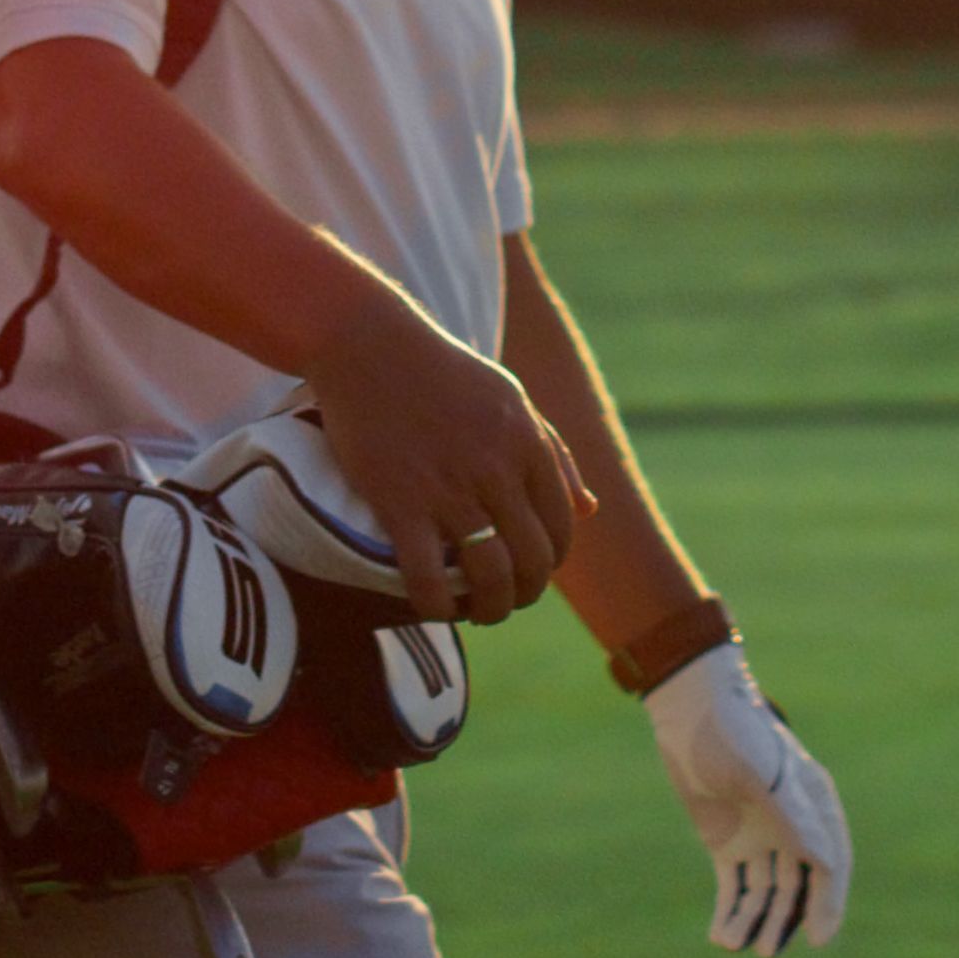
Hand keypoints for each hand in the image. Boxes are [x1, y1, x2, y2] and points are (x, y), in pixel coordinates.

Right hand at [300, 300, 586, 622]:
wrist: (369, 344)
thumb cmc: (441, 371)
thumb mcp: (512, 398)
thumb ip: (554, 453)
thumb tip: (589, 509)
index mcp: (529, 443)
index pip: (561, 527)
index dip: (550, 562)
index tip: (529, 571)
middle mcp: (497, 469)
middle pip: (532, 560)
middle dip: (525, 594)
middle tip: (504, 600)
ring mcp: (449, 487)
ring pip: (489, 576)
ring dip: (489, 609)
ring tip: (477, 613)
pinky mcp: (400, 501)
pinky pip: (427, 574)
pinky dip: (434, 604)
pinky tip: (431, 607)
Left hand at [647, 645, 846, 955]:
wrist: (693, 712)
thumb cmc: (734, 733)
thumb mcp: (762, 773)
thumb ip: (791, 815)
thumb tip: (823, 860)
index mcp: (813, 807)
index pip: (829, 864)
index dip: (828, 903)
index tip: (820, 939)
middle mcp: (792, 828)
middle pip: (797, 887)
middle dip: (785, 921)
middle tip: (768, 951)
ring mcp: (760, 837)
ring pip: (765, 893)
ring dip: (756, 922)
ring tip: (738, 946)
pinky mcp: (727, 843)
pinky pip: (735, 887)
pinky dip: (731, 912)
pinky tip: (721, 935)